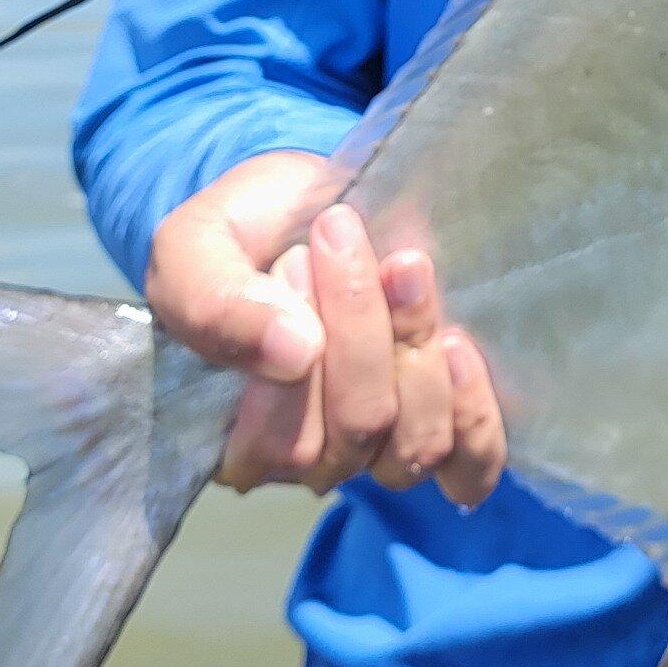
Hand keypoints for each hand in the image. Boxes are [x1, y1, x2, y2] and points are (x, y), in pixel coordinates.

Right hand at [144, 149, 506, 502]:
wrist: (305, 201)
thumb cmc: (242, 233)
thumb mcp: (195, 248)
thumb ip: (218, 303)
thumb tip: (294, 353)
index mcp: (239, 440)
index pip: (283, 442)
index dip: (306, 351)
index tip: (301, 255)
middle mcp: (311, 458)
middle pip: (354, 432)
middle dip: (360, 330)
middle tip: (344, 239)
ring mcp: (382, 445)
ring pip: (414, 445)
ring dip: (415, 351)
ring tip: (406, 268)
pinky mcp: (445, 423)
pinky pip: (472, 465)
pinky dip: (472, 413)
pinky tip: (457, 344)